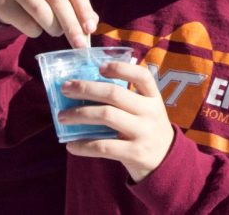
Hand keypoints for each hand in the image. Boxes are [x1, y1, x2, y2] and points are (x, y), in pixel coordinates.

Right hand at [0, 0, 97, 47]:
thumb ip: (76, 6)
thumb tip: (92, 24)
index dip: (84, 8)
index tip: (91, 28)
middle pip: (58, 0)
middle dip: (72, 25)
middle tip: (80, 45)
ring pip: (42, 12)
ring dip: (54, 28)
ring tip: (55, 31)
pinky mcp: (5, 2)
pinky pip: (27, 24)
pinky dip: (36, 31)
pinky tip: (36, 27)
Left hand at [61, 62, 174, 182]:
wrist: (166, 161)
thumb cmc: (145, 128)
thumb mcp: (145, 110)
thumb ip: (125, 98)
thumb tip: (83, 86)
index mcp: (153, 97)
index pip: (142, 76)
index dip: (121, 68)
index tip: (99, 67)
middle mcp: (150, 112)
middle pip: (114, 94)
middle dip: (86, 88)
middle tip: (65, 88)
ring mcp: (143, 133)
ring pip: (106, 116)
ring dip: (79, 114)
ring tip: (62, 116)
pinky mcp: (135, 153)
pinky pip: (103, 146)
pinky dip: (84, 145)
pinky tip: (70, 145)